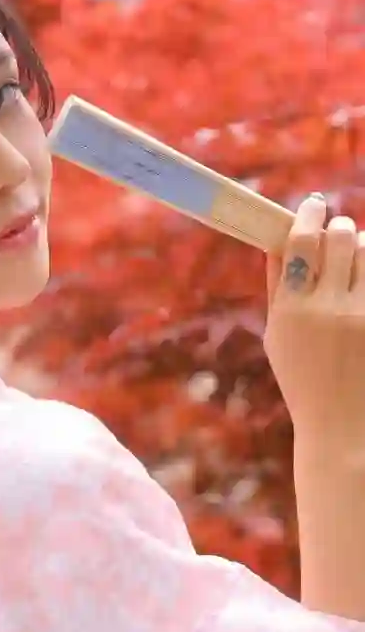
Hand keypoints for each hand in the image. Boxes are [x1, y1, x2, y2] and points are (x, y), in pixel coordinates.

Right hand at [264, 195, 364, 456]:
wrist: (342, 425)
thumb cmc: (305, 380)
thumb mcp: (279, 337)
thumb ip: (277, 287)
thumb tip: (276, 239)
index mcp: (291, 312)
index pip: (299, 242)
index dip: (308, 216)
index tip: (313, 206)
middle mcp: (327, 310)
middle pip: (342, 238)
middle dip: (342, 230)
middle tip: (340, 234)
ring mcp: (362, 317)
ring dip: (364, 251)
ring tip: (357, 266)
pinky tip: (363, 286)